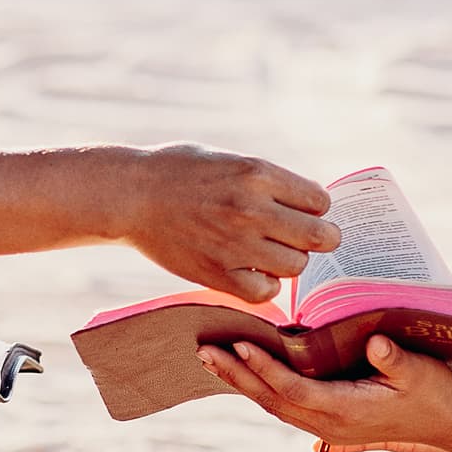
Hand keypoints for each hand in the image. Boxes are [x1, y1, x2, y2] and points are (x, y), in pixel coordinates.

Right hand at [120, 147, 335, 303]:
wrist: (131, 195)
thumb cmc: (180, 172)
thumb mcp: (230, 160)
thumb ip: (269, 181)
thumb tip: (311, 205)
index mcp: (257, 173)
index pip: (319, 201)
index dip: (316, 207)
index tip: (304, 211)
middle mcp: (252, 209)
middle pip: (318, 236)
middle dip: (320, 238)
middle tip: (309, 238)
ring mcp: (236, 244)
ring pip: (296, 266)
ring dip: (289, 260)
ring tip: (270, 251)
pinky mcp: (218, 274)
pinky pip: (265, 291)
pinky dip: (265, 284)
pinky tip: (253, 270)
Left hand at [198, 333, 451, 451]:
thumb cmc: (438, 393)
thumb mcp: (421, 372)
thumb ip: (396, 359)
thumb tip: (376, 343)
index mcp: (346, 411)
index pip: (292, 389)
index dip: (263, 368)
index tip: (238, 345)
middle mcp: (331, 423)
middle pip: (271, 400)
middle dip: (236, 375)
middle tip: (203, 350)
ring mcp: (330, 426)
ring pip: (275, 405)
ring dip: (243, 382)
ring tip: (213, 358)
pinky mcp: (333, 420)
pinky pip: (287, 405)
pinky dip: (262, 388)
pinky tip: (247, 373)